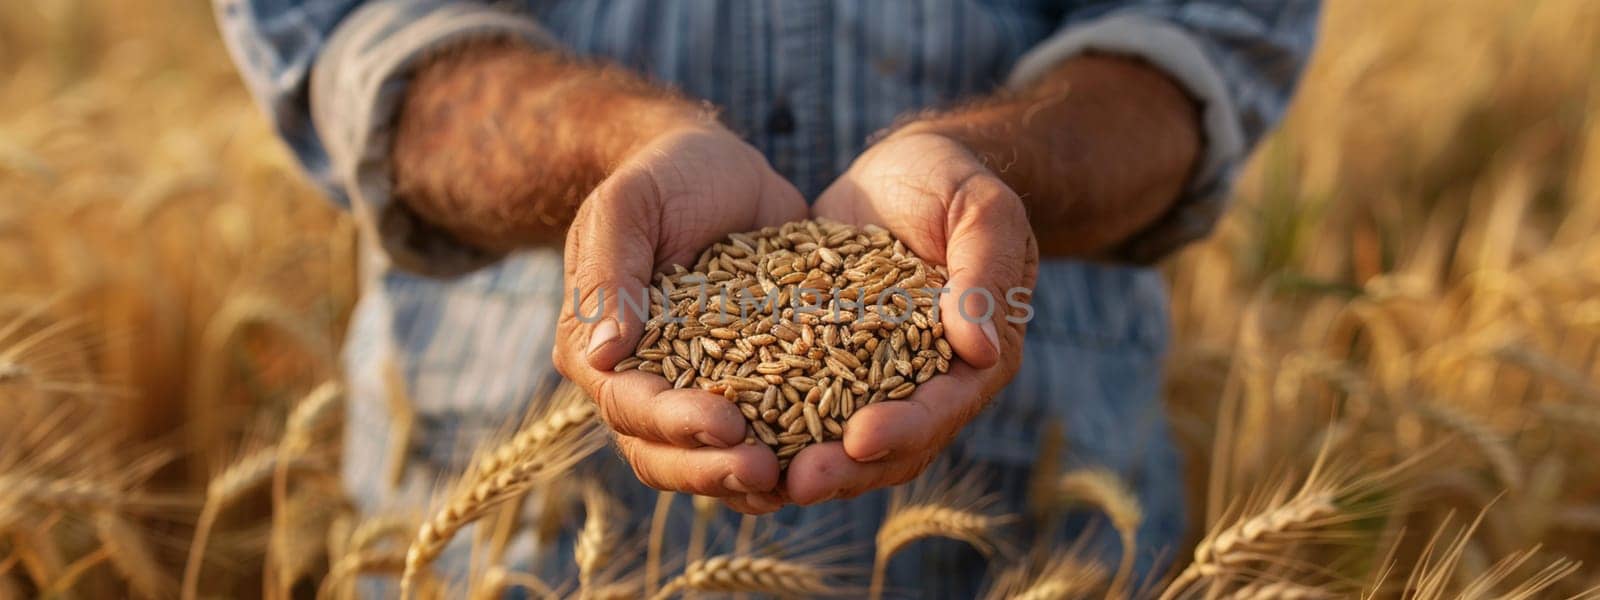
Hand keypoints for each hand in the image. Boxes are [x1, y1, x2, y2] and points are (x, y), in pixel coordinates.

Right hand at [553, 121, 806, 513]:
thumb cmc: (664, 176)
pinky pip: (758, 438)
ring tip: (795, 481)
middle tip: (768, 471)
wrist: (717, 168)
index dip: (676, 422)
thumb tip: (603, 354)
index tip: (729, 423)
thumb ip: (610, 272)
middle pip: (662, 452)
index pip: (629, 404)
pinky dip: (785, 456)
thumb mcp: (630, 203)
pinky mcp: (745, 387)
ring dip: (744, 480)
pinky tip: (823, 463)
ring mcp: (690, 392)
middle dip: (713, 468)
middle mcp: (637, 383)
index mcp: (596, 348)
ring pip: (705, 460)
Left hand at [791, 131, 1038, 503]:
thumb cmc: (952, 181)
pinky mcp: (821, 363)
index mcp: (974, 360)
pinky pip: (795, 405)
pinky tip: (723, 437)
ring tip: (755, 476)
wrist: (899, 169)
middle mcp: (924, 385)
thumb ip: (984, 273)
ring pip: (839, 442)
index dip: (904, 428)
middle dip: (845, 468)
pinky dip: (767, 426)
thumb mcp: (981, 210)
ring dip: (801, 462)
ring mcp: (869, 381)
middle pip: (888, 447)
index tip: (861, 438)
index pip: (942, 408)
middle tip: (797, 482)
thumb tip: (980, 350)